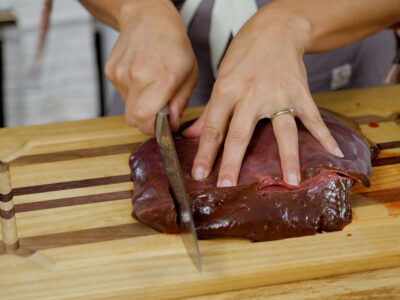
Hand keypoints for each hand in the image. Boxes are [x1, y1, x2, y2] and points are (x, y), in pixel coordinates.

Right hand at [105, 0, 197, 133]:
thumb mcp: (189, 74)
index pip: (145, 118)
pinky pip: (121, 94)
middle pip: (133, 119)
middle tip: (157, 111)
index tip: (162, 125)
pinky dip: (131, 92)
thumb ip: (180, 103)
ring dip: (139, 104)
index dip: (153, 128)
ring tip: (150, 85)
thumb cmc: (173, 45)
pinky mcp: (110, 71)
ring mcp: (120, 73)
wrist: (148, 19)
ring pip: (127, 107)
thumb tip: (172, 124)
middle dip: (146, 121)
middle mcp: (137, 76)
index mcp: (161, 78)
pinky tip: (140, 76)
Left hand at [184, 8, 342, 186]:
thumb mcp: (221, 79)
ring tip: (291, 181)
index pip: (214, 128)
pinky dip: (325, 135)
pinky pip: (313, 117)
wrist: (275, 30)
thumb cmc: (243, 56)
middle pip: (241, 133)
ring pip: (282, 130)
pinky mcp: (300, 93)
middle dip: (233, 162)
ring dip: (288, 157)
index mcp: (227, 90)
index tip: (200, 175)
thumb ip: (209, 111)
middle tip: (228, 186)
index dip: (205, 153)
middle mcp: (251, 94)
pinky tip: (334, 152)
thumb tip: (191, 135)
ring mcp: (279, 94)